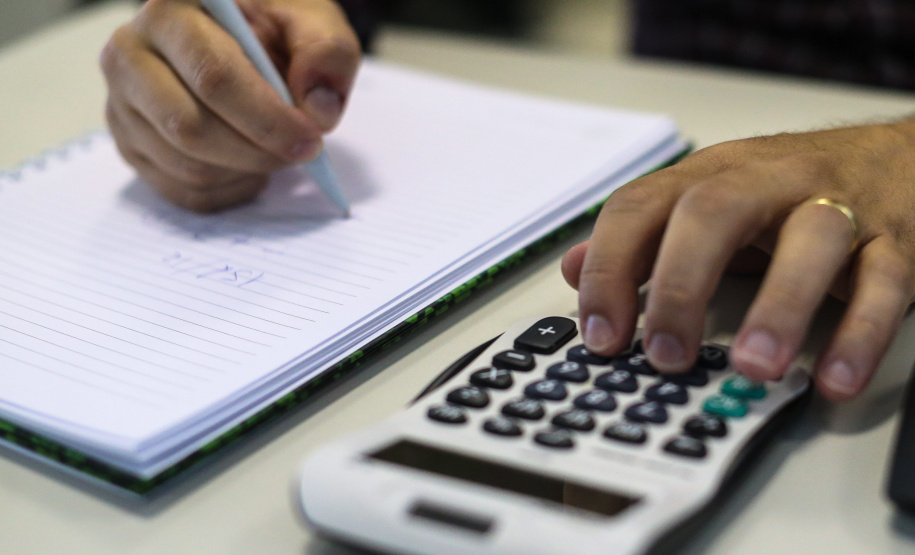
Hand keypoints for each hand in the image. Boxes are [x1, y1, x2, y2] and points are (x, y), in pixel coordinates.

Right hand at [101, 0, 359, 211]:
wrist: (245, 41)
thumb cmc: (275, 27)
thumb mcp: (311, 21)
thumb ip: (326, 53)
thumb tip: (317, 109)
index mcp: (172, 8)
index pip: (212, 76)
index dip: (266, 118)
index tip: (310, 139)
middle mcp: (130, 52)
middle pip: (189, 127)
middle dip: (257, 152)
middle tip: (302, 152)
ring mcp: (122, 102)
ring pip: (187, 165)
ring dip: (247, 171)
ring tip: (277, 150)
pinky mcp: (129, 144)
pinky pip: (183, 190)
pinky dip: (230, 190)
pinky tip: (252, 165)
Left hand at [561, 120, 914, 400]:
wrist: (901, 156)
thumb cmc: (790, 189)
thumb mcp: (706, 200)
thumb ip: (642, 237)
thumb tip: (572, 270)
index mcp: (711, 175)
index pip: (642, 207)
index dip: (610, 267)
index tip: (600, 332)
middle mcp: (769, 181)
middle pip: (715, 213)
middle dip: (681, 286)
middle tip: (665, 355)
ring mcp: (838, 206)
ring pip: (812, 239)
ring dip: (778, 306)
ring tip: (752, 367)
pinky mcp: (897, 242)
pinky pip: (885, 284)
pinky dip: (860, 334)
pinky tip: (833, 378)